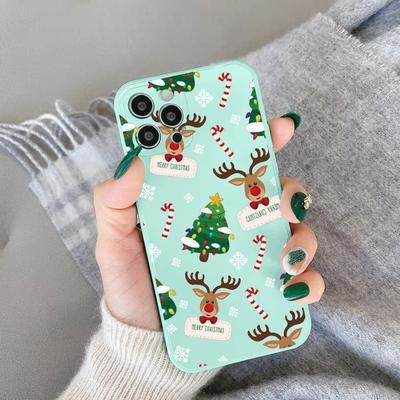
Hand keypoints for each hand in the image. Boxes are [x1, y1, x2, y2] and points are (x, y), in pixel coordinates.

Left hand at [94, 116, 324, 330]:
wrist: (145, 336)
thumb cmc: (132, 282)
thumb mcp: (114, 240)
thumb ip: (113, 203)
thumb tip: (132, 163)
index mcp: (203, 202)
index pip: (235, 163)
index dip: (260, 139)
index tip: (278, 127)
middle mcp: (233, 224)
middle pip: (276, 194)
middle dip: (290, 191)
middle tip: (282, 202)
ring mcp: (251, 256)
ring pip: (296, 233)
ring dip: (303, 238)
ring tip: (287, 256)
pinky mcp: (262, 290)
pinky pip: (299, 282)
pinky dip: (307, 282)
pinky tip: (293, 288)